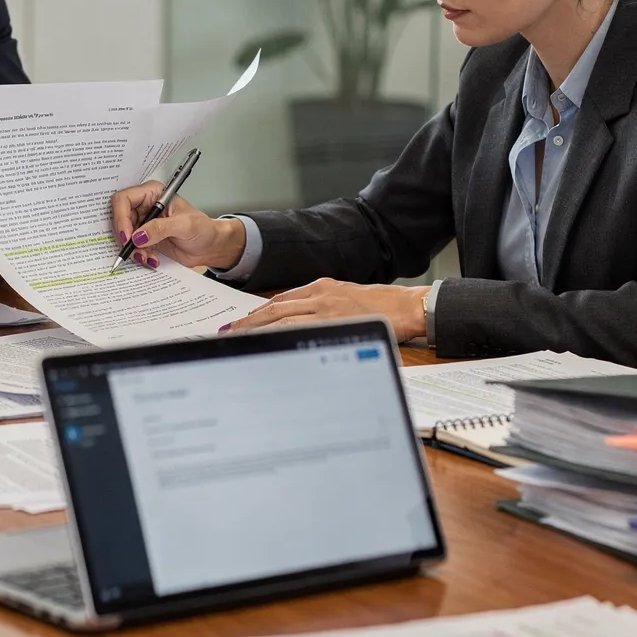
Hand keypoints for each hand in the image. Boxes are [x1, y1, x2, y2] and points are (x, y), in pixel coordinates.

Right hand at [109, 181, 245, 270]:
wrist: (209, 247)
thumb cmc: (202, 228)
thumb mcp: (184, 225)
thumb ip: (160, 228)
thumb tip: (138, 236)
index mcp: (152, 194)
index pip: (124, 199)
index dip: (121, 218)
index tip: (127, 237)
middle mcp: (144, 206)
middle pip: (119, 218)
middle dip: (126, 238)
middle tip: (136, 251)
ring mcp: (143, 223)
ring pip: (124, 236)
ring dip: (133, 250)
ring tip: (148, 257)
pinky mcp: (145, 239)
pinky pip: (131, 247)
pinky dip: (138, 256)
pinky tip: (151, 260)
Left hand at [223, 278, 429, 342]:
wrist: (409, 306)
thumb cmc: (383, 309)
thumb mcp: (348, 301)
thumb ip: (324, 309)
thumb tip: (301, 326)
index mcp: (322, 288)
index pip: (281, 301)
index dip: (258, 313)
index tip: (242, 324)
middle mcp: (319, 295)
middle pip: (274, 309)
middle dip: (248, 322)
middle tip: (227, 333)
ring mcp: (325, 308)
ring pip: (280, 319)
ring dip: (256, 330)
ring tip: (237, 341)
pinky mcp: (334, 321)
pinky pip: (298, 331)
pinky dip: (279, 338)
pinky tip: (266, 348)